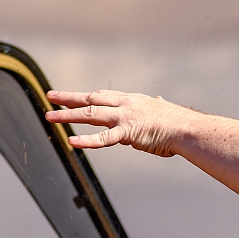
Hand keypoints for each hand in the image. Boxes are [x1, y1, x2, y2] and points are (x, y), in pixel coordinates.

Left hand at [44, 89, 193, 155]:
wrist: (189, 129)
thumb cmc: (180, 123)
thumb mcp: (165, 110)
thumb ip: (157, 105)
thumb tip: (159, 100)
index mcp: (134, 100)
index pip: (105, 96)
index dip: (88, 96)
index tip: (74, 96)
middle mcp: (126, 105)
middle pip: (92, 99)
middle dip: (69, 98)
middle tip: (51, 96)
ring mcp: (125, 117)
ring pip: (90, 114)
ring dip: (68, 115)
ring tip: (50, 116)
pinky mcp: (128, 133)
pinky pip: (103, 138)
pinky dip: (86, 140)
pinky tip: (71, 141)